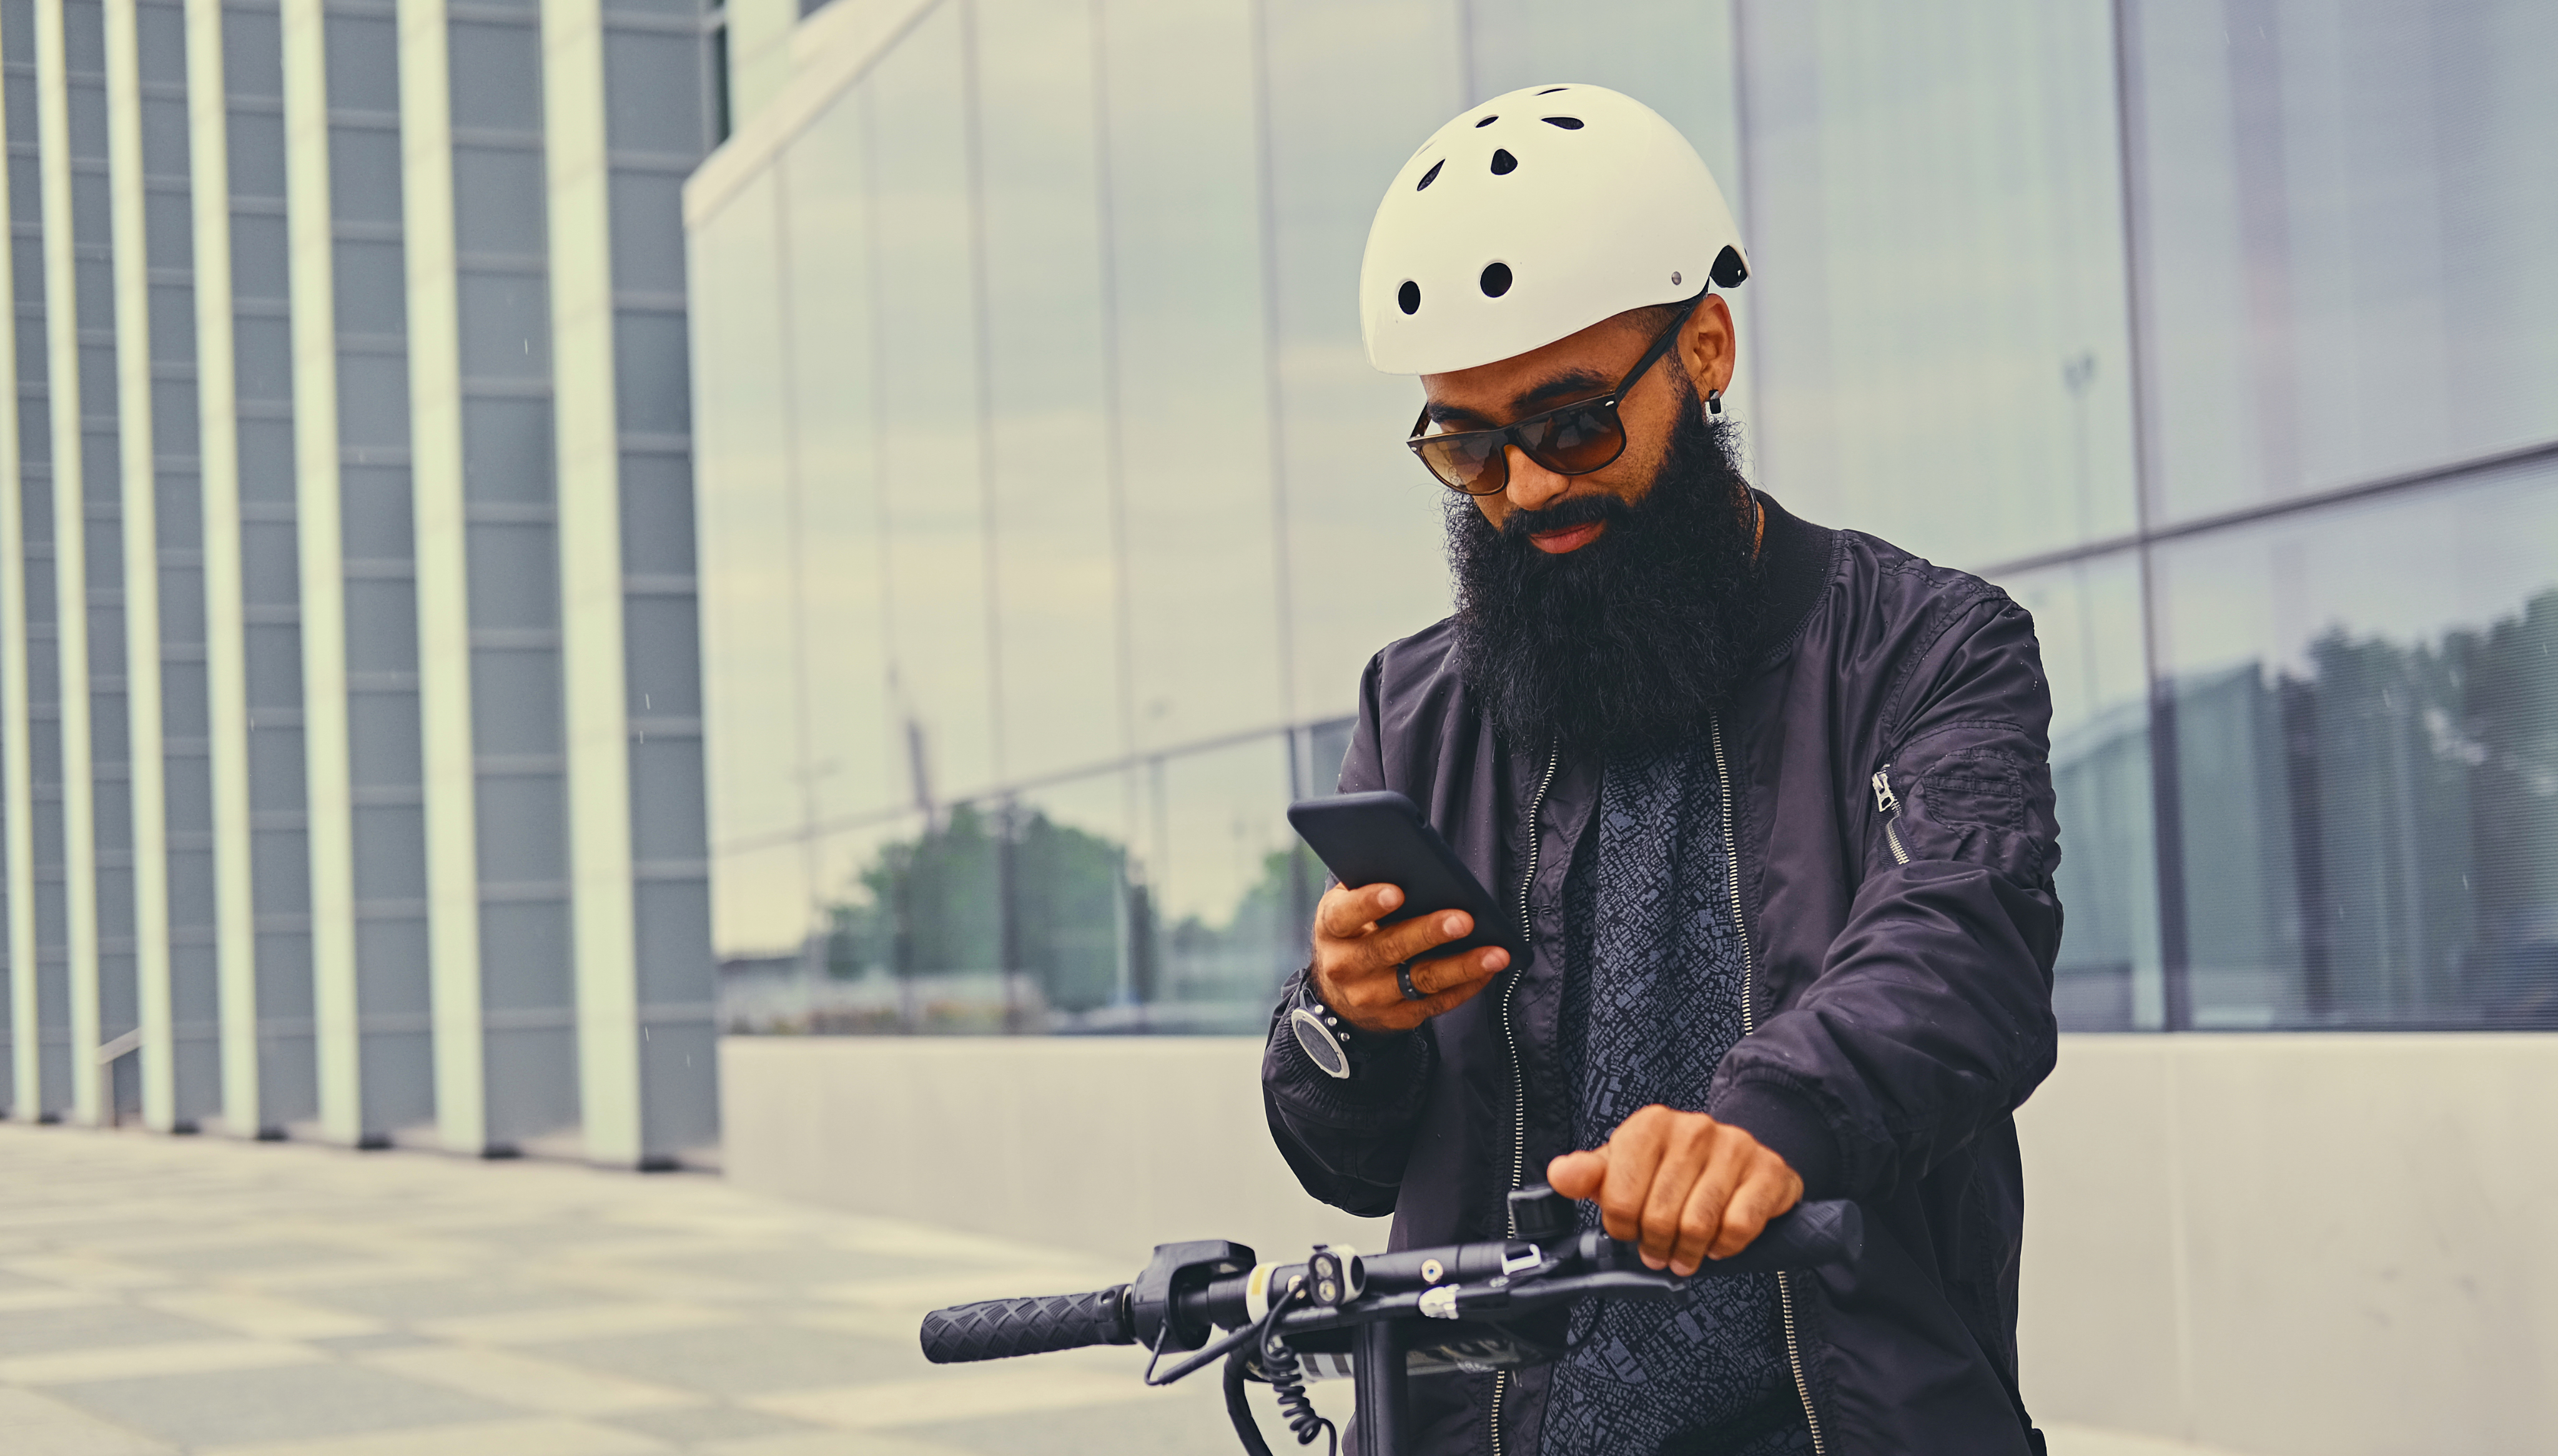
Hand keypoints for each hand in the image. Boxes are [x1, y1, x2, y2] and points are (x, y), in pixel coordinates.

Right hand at [1309, 881, 1509, 1033]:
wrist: (1338, 996)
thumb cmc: (1353, 934)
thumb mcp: (1345, 909)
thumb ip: (1367, 889)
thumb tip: (1414, 866)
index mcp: (1332, 930)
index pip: (1346, 915)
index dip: (1369, 904)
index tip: (1397, 893)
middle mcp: (1346, 967)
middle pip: (1390, 949)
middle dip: (1429, 933)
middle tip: (1463, 920)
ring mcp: (1371, 997)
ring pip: (1421, 980)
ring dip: (1462, 966)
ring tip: (1495, 953)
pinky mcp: (1397, 1017)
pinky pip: (1437, 1003)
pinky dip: (1467, 986)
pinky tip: (1488, 970)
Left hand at [1547, 1105, 1802, 1275]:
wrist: (1739, 1158)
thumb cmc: (1672, 1169)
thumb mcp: (1625, 1167)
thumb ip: (1589, 1175)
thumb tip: (1560, 1175)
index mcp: (1650, 1125)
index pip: (1618, 1197)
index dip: (1621, 1228)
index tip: (1628, 1233)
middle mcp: (1693, 1128)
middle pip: (1658, 1216)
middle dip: (1655, 1246)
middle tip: (1658, 1253)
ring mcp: (1735, 1146)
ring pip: (1698, 1225)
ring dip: (1688, 1252)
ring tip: (1684, 1255)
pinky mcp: (1769, 1171)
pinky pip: (1739, 1227)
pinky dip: (1725, 1247)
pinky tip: (1718, 1242)